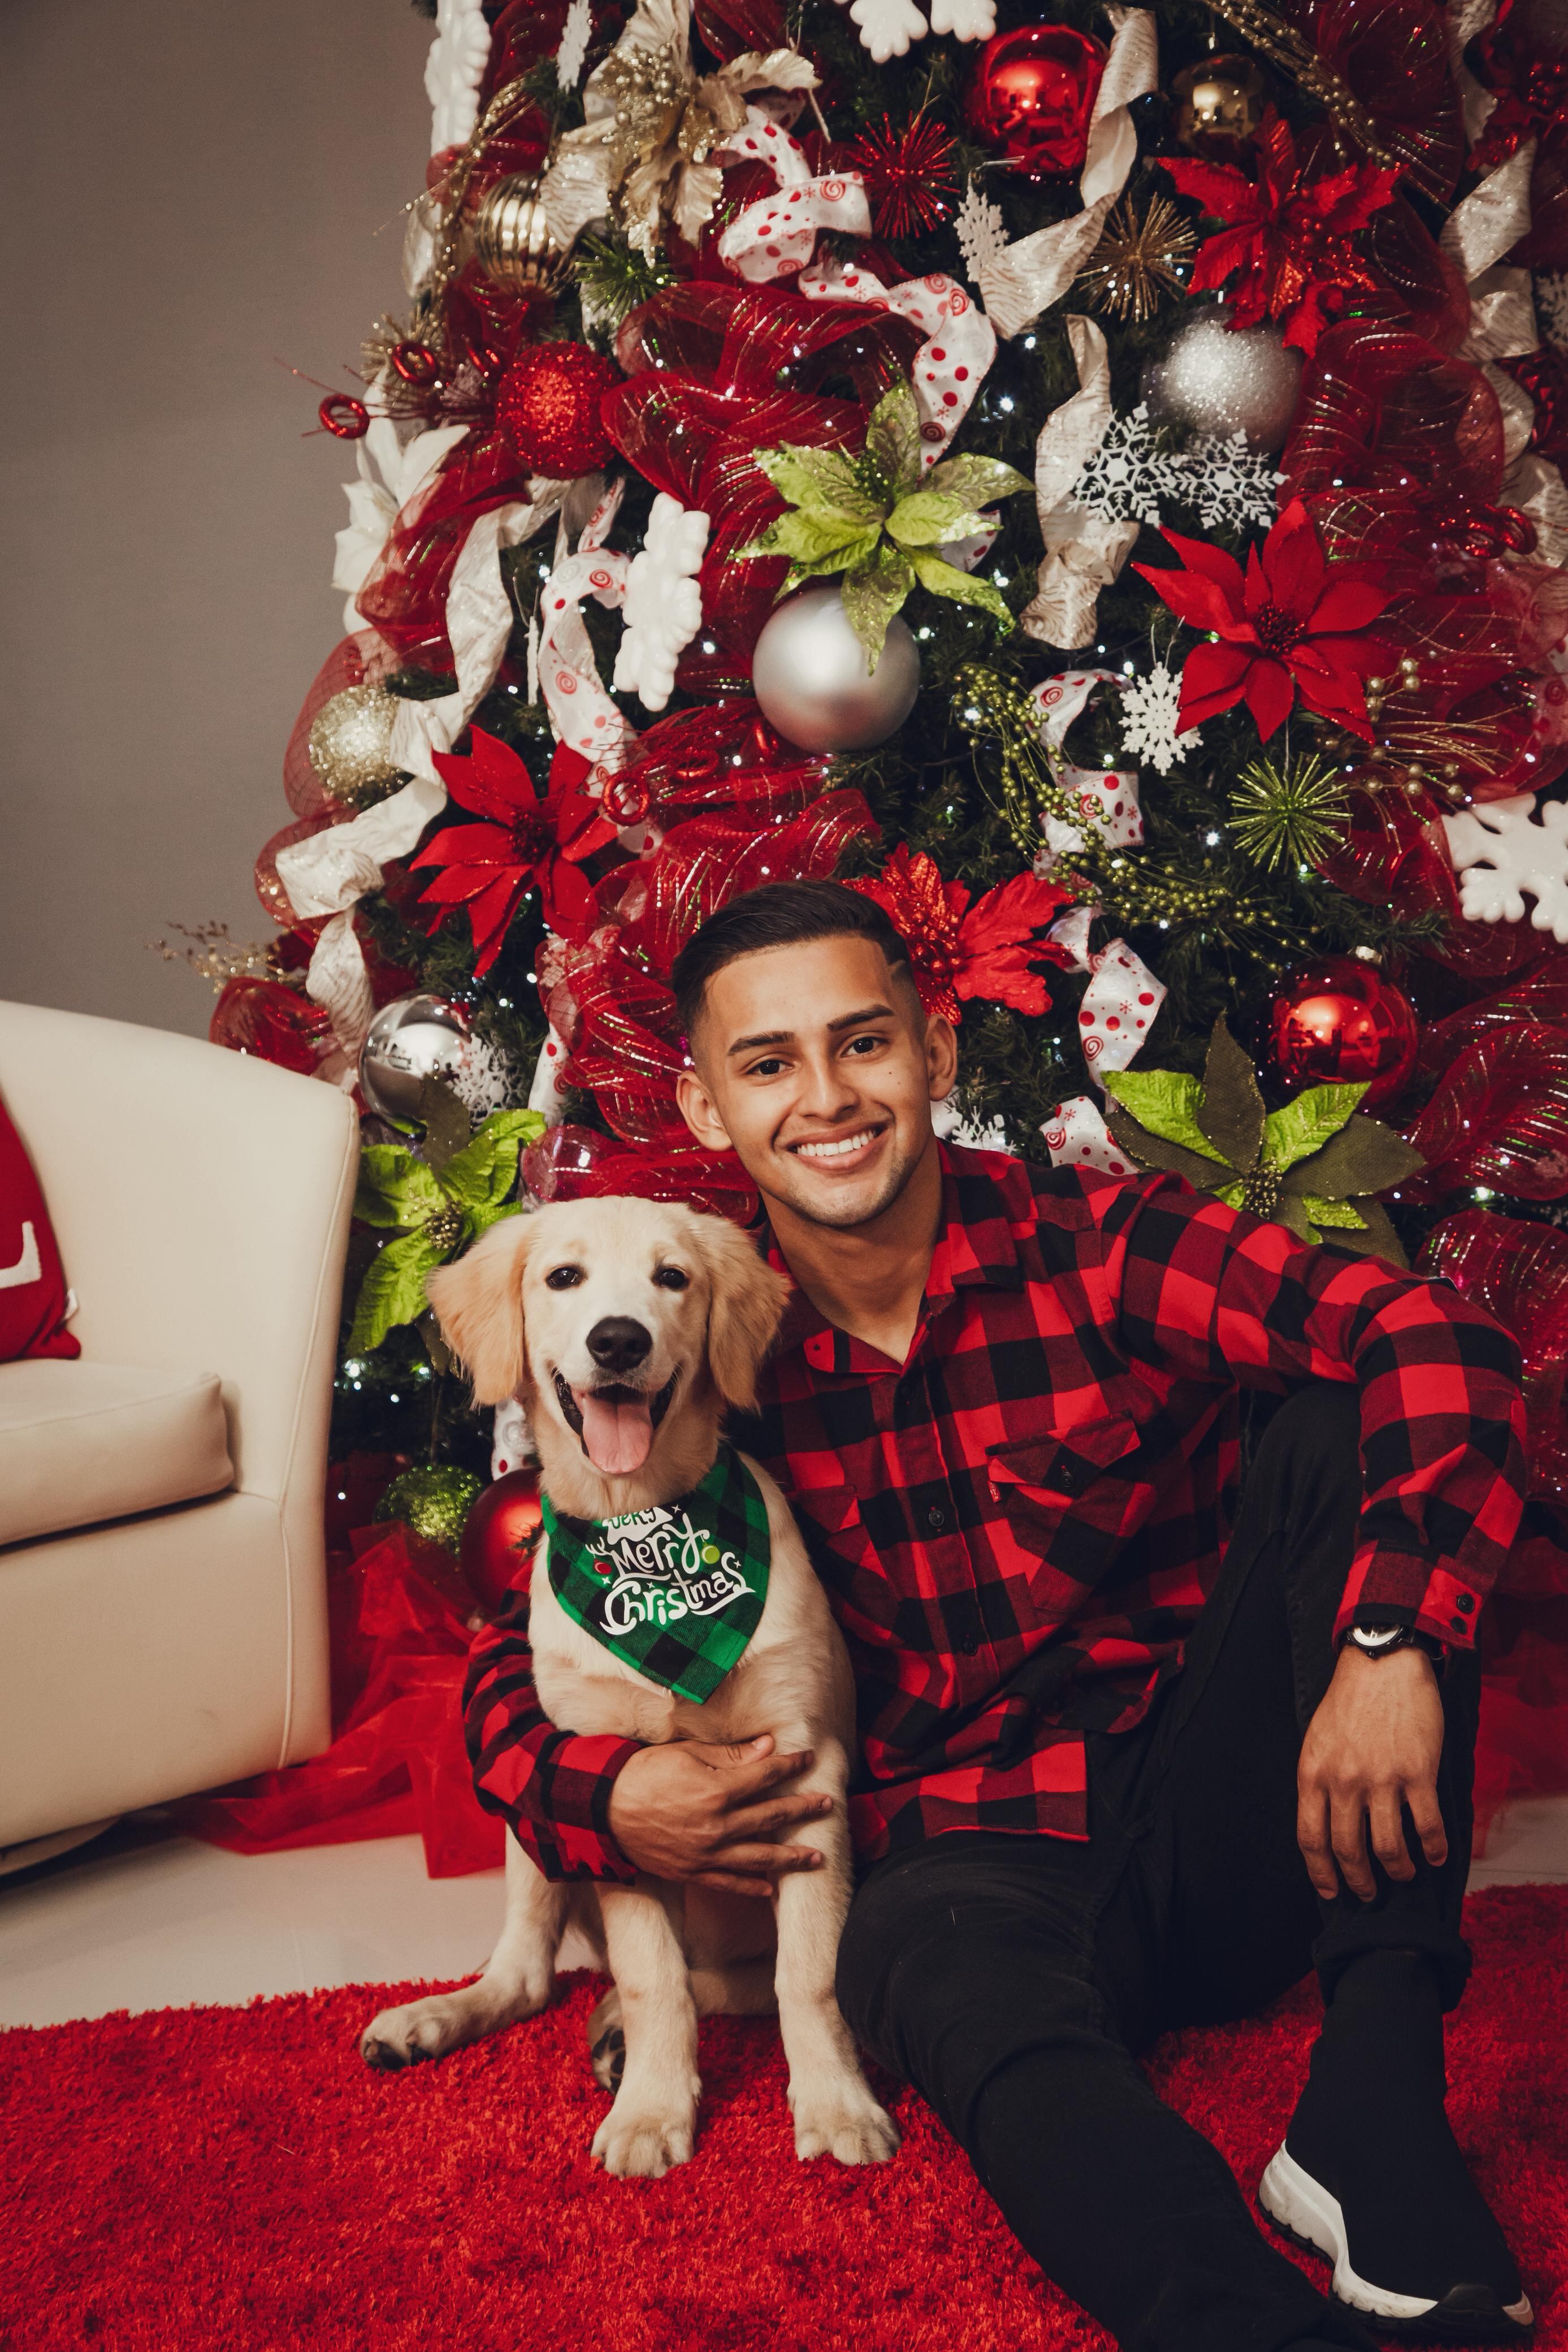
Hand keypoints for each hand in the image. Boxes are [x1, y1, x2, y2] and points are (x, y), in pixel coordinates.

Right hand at [607, 1735, 831, 1896]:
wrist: (604, 1808)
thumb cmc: (644, 1772)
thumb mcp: (687, 1754)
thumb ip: (730, 1755)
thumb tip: (767, 1747)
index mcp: (717, 1790)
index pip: (765, 1775)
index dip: (790, 1766)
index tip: (809, 1760)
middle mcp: (718, 1825)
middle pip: (771, 1816)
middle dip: (802, 1809)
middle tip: (827, 1805)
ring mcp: (706, 1853)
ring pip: (759, 1857)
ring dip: (791, 1857)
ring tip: (816, 1858)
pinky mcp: (692, 1872)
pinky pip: (729, 1883)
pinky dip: (752, 1887)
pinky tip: (771, 1888)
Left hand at [1297, 1643, 1447, 1901]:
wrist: (1382, 1663)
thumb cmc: (1349, 1701)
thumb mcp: (1317, 1740)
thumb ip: (1320, 1780)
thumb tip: (1327, 1822)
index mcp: (1313, 1773)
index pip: (1310, 1838)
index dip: (1320, 1872)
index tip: (1329, 1891)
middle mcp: (1343, 1781)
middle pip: (1348, 1849)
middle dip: (1359, 1880)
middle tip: (1369, 1892)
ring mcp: (1381, 1778)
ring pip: (1388, 1846)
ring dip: (1398, 1870)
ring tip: (1404, 1874)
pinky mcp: (1417, 1772)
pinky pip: (1426, 1825)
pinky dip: (1433, 1848)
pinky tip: (1435, 1856)